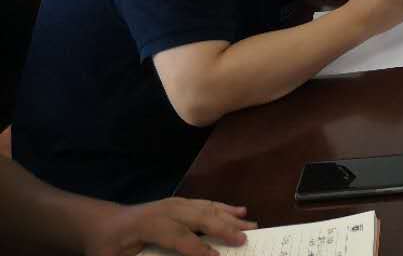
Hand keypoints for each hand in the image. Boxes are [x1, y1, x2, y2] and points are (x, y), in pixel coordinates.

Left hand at [82, 198, 254, 255]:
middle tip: (245, 240)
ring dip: (230, 218)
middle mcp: (166, 210)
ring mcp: (175, 203)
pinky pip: (206, 204)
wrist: (102, 224)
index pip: (178, 237)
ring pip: (207, 208)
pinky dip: (225, 208)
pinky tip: (239, 211)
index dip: (198, 249)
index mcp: (148, 225)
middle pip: (199, 218)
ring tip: (250, 226)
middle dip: (223, 229)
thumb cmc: (107, 247)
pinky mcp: (180, 203)